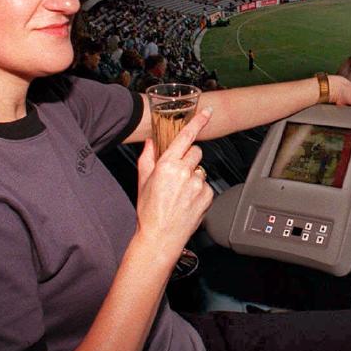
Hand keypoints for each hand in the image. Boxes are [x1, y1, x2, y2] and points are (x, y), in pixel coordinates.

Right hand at [135, 108, 214, 258]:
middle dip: (188, 159)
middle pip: (196, 152)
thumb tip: (150, 142)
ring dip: (193, 176)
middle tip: (178, 174)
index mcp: (167, 165)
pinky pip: (206, 185)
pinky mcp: (207, 196)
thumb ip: (147, 158)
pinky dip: (199, 191)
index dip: (198, 122)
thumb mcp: (143, 181)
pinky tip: (187, 201)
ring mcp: (197, 185)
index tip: (207, 112)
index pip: (186, 137)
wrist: (160, 237)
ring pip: (201, 170)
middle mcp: (184, 172)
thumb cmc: (149, 212)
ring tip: (180, 193)